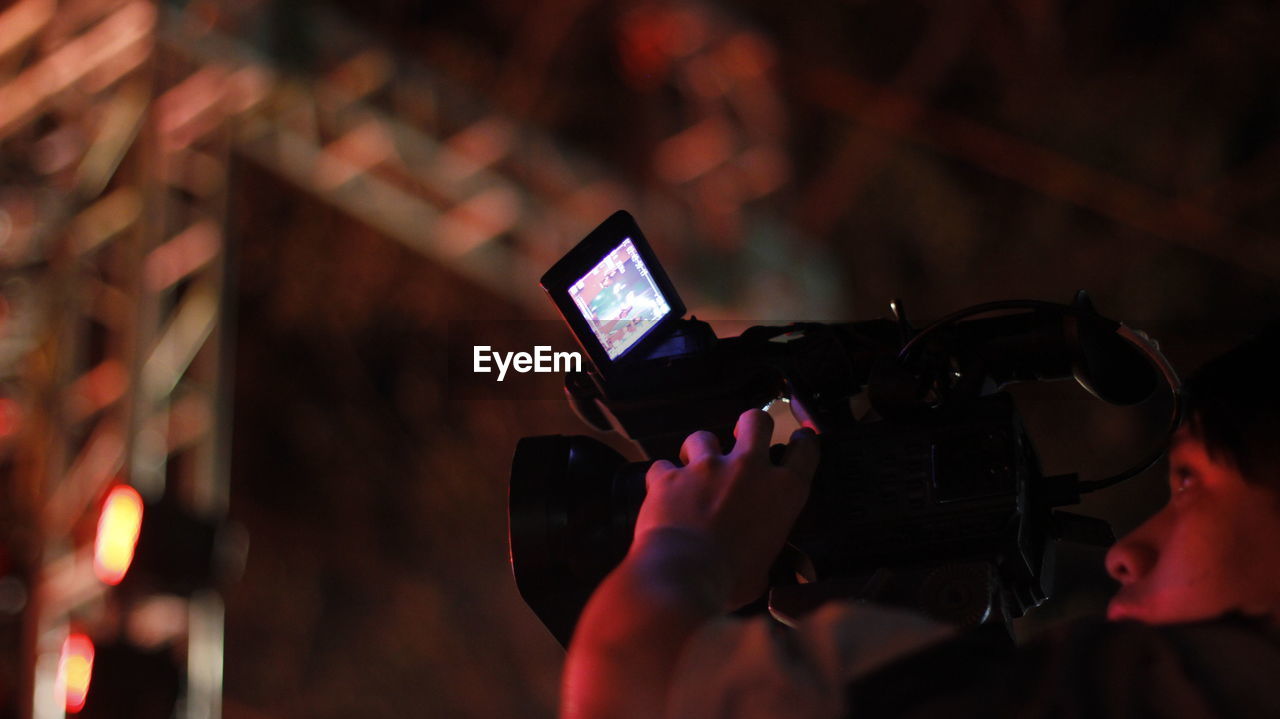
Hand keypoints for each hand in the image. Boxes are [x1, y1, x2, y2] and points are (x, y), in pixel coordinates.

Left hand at [633, 408, 819, 608]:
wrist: (682, 574)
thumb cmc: (730, 580)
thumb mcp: (764, 572)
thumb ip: (775, 560)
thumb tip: (796, 573)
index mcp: (781, 492)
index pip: (805, 450)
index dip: (804, 442)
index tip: (799, 441)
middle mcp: (748, 469)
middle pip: (757, 420)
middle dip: (750, 426)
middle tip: (741, 440)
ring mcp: (706, 467)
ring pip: (703, 436)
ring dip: (698, 451)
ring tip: (692, 469)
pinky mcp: (670, 475)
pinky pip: (663, 466)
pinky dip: (662, 479)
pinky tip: (661, 493)